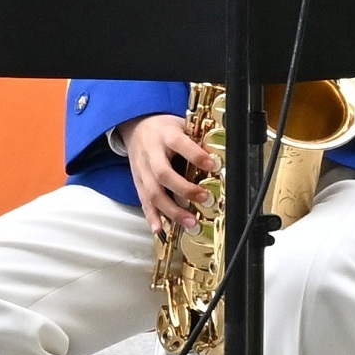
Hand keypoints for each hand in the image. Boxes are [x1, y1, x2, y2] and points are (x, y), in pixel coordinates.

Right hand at [123, 113, 213, 238]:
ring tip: (189, 222)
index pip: (181, 145)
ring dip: (171, 210)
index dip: (196, 156)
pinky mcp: (137, 181)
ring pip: (153, 192)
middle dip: (184, 190)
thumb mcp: (181, 125)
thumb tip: (219, 155)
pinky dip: (151, 216)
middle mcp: (151, 154)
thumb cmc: (163, 128)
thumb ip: (197, 139)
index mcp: (165, 136)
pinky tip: (160, 229)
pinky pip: (143, 200)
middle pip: (163, 174)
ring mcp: (142, 169)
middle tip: (204, 198)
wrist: (135, 126)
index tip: (214, 166)